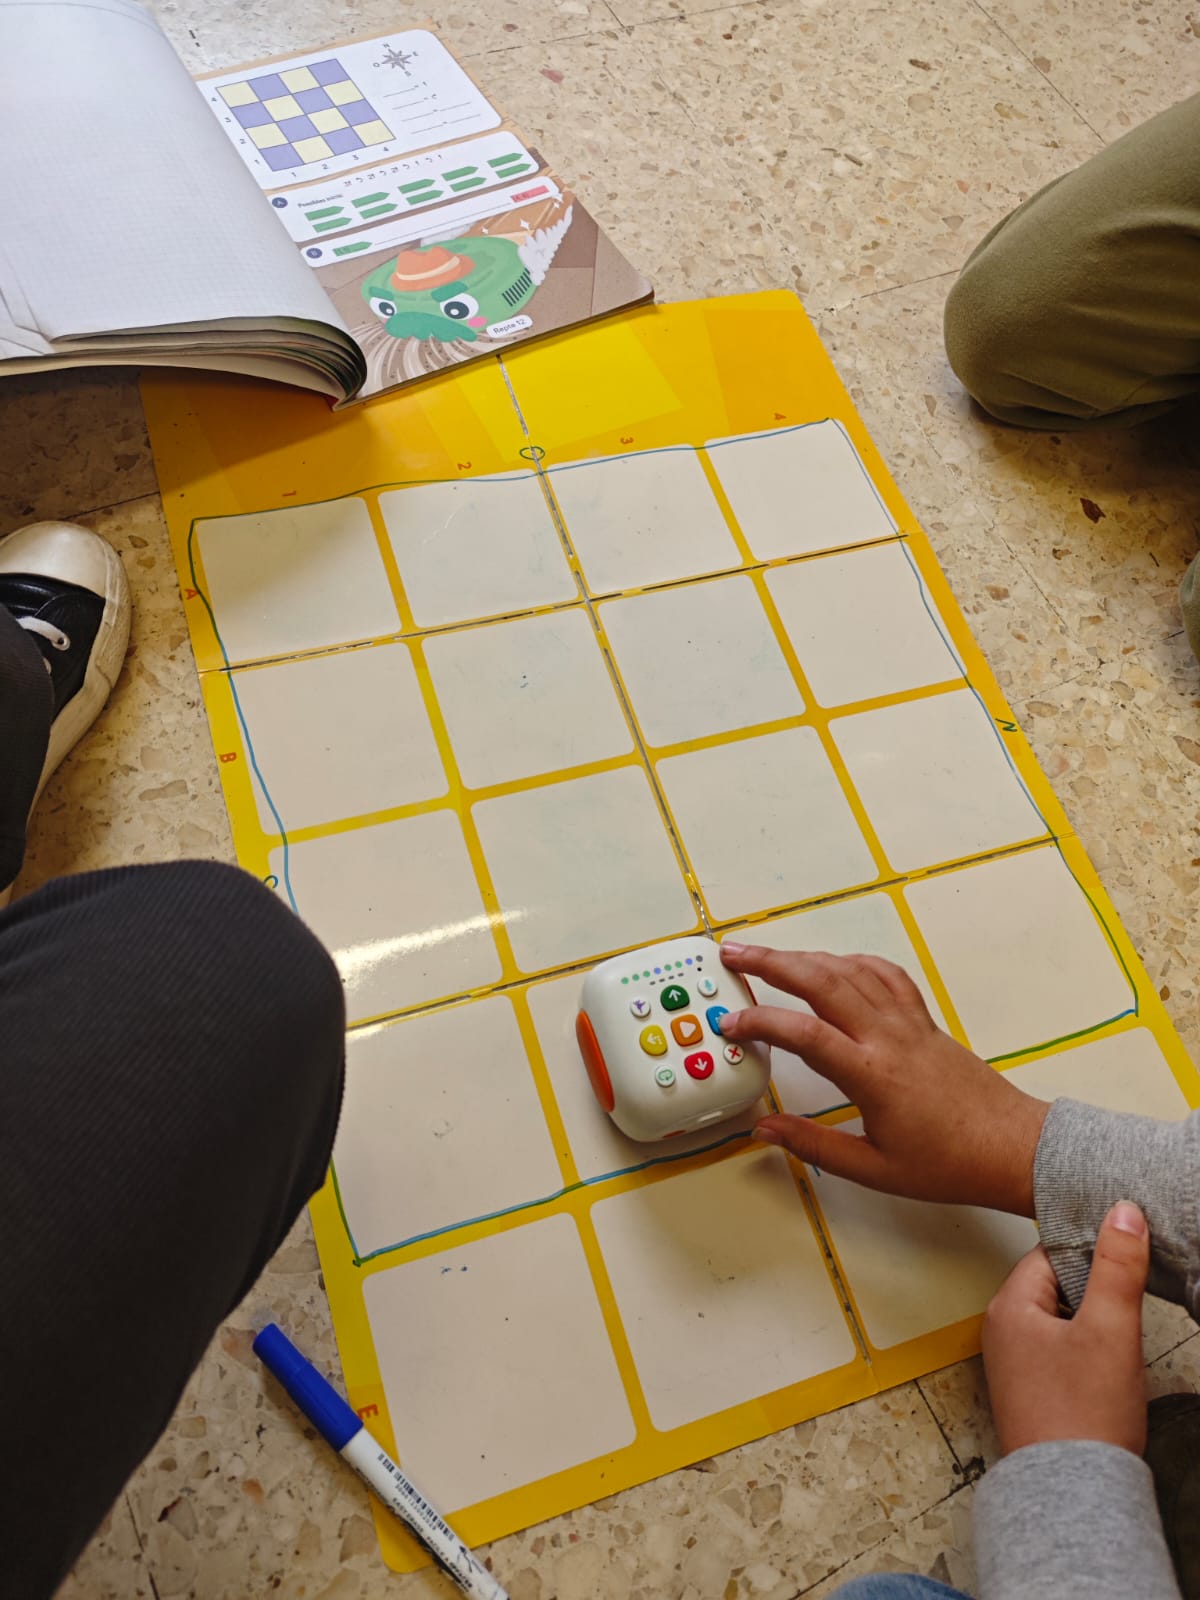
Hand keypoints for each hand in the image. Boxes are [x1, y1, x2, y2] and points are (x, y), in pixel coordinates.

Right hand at [719, 942, 1049, 1214]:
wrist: (1012, 1148)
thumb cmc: (951, 1163)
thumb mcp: (874, 1168)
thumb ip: (814, 1145)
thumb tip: (766, 1129)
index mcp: (873, 1075)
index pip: (805, 1033)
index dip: (761, 1022)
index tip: (732, 1023)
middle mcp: (889, 1038)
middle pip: (822, 981)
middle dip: (771, 963)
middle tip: (733, 956)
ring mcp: (908, 1024)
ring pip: (850, 971)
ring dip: (805, 957)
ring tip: (769, 957)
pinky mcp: (924, 1021)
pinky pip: (884, 975)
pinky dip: (851, 962)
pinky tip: (833, 963)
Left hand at [984, 1201, 1149, 1455]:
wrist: (1074, 1494)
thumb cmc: (1084, 1416)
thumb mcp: (1111, 1329)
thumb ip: (1118, 1267)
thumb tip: (1123, 1211)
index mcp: (1008, 1308)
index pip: (1049, 1254)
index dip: (1090, 1255)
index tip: (1122, 1263)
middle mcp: (1001, 1332)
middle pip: (1054, 1287)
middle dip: (1092, 1293)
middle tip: (1124, 1311)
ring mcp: (1013, 1365)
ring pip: (1059, 1321)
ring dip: (1091, 1325)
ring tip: (1117, 1345)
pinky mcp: (1030, 1393)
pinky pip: (1058, 1353)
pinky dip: (1085, 1353)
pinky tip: (1107, 1372)